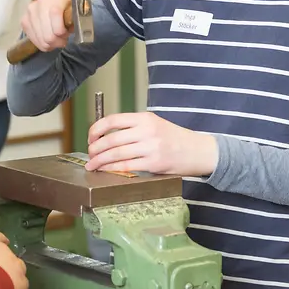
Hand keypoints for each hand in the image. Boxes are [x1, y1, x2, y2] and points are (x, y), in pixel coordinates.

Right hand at [20, 0, 71, 52]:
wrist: (56, 4)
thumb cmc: (68, 10)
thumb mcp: (76, 13)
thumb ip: (74, 20)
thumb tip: (69, 29)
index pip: (55, 15)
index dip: (62, 31)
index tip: (67, 34)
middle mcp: (40, 3)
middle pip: (48, 34)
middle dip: (58, 41)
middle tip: (63, 39)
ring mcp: (30, 12)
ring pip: (42, 40)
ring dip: (51, 43)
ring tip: (56, 38)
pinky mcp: (24, 21)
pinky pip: (35, 41)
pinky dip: (43, 44)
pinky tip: (48, 38)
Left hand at [86, 112, 218, 176]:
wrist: (199, 151)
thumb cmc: (175, 138)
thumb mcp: (155, 124)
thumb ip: (134, 128)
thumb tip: (107, 137)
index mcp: (145, 118)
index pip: (113, 120)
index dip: (96, 129)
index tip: (90, 137)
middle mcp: (147, 130)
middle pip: (112, 139)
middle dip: (95, 148)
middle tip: (89, 154)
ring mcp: (151, 147)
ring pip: (117, 154)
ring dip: (100, 160)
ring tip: (92, 165)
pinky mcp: (154, 163)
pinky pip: (127, 166)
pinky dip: (113, 169)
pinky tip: (106, 171)